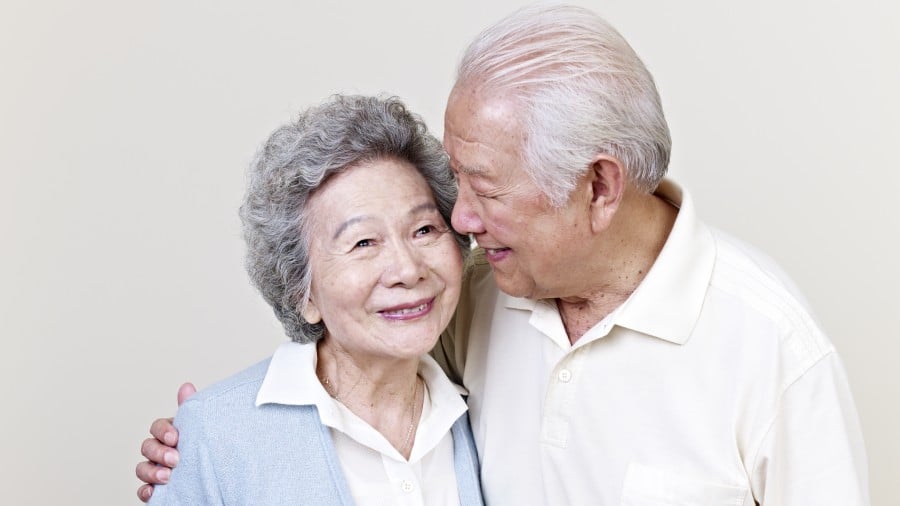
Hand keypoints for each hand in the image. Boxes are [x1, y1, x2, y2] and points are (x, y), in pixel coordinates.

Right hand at [135, 382, 195, 501]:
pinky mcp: (156, 489)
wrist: (215, 476)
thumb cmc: (203, 448)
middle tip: (175, 459)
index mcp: (170, 434)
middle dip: (158, 452)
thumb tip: (186, 386)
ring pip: (141, 468)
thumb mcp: (199, 428)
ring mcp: (155, 469)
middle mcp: (159, 451)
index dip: (162, 431)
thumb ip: (190, 410)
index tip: (175, 437)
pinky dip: (145, 491)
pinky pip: (143, 490)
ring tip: (167, 476)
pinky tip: (153, 492)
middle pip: (147, 447)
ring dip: (151, 471)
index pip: (157, 427)